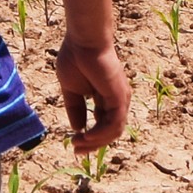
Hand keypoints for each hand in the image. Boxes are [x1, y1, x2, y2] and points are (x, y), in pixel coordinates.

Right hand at [53, 39, 131, 154]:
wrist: (83, 41)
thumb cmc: (76, 58)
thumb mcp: (71, 90)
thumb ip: (75, 109)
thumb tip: (77, 128)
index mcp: (106, 98)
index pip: (103, 125)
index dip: (90, 138)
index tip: (74, 144)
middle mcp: (117, 100)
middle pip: (110, 132)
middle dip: (93, 144)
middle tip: (76, 151)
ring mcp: (120, 99)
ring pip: (113, 131)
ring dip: (95, 142)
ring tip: (77, 144)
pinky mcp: (120, 97)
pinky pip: (113, 124)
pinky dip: (100, 134)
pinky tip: (85, 136)